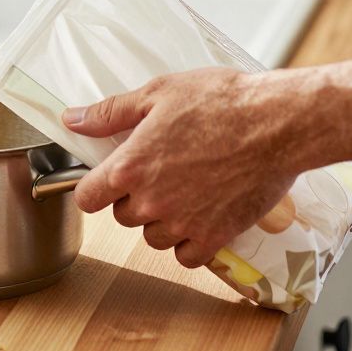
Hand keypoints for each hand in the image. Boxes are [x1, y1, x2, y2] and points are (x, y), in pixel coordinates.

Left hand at [63, 68, 308, 268]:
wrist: (279, 124)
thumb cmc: (222, 102)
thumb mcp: (159, 93)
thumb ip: (111, 113)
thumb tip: (73, 120)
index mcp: (131, 166)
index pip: (87, 199)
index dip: (93, 190)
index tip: (105, 182)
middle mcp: (152, 201)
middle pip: (122, 217)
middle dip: (134, 198)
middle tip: (160, 174)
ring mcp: (183, 223)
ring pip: (153, 238)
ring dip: (162, 221)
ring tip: (184, 191)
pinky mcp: (214, 237)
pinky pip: (187, 256)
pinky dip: (191, 242)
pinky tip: (202, 216)